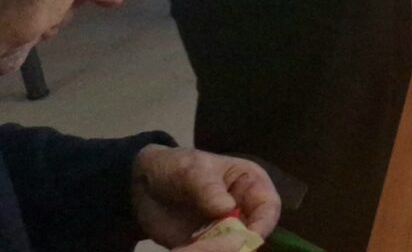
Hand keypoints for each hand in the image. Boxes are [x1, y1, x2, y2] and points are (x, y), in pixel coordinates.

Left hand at [131, 145, 278, 247]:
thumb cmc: (177, 167)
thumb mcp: (192, 170)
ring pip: (234, 247)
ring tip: (197, 246)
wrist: (144, 184)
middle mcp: (243, 209)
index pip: (268, 206)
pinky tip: (189, 250)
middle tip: (218, 247)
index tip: (249, 237)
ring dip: (222, 251)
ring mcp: (225, 229)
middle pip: (254, 232)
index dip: (263, 223)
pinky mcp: (206, 245)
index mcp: (250, 184)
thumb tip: (228, 209)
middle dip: (241, 243)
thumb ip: (208, 188)